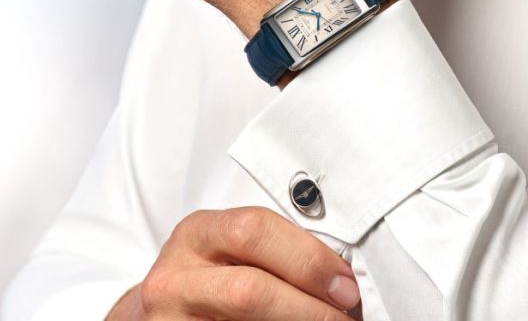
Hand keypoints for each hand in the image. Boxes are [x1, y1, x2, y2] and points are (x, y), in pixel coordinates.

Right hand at [106, 207, 359, 319]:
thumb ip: (274, 248)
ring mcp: (168, 319)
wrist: (165, 307)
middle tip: (346, 316)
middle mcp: (175, 276)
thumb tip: (340, 271)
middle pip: (249, 289)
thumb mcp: (231, 247)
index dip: (307, 258)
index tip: (346, 283)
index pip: (253, 231)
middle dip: (308, 307)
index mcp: (197, 233)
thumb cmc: (214, 272)